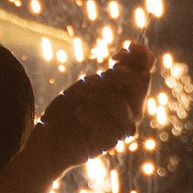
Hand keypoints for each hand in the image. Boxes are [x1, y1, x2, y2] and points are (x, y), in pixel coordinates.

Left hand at [40, 45, 152, 167]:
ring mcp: (122, 127)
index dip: (141, 57)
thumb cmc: (68, 109)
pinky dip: (90, 114)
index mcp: (126, 93)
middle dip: (118, 75)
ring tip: (85, 100)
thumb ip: (112, 75)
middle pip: (141, 84)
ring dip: (102, 97)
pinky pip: (109, 124)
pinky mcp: (110, 142)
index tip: (123, 50)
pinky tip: (79, 113)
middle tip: (100, 77)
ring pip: (124, 104)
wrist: (48, 136)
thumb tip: (133, 55)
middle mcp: (130, 110)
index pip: (145, 71)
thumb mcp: (88, 85)